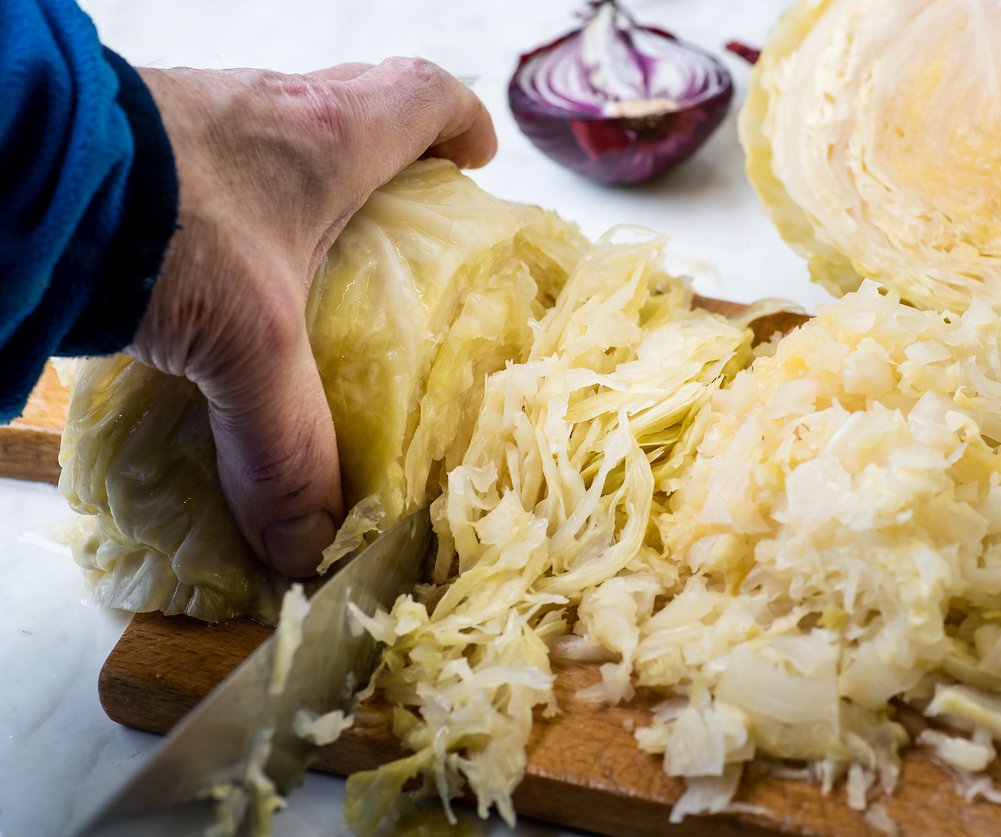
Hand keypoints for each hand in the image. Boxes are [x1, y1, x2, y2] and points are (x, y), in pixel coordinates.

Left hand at [128, 59, 494, 577]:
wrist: (29, 178)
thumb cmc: (170, 230)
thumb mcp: (246, 346)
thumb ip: (285, 447)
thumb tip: (306, 546)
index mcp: (332, 134)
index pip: (425, 96)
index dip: (461, 126)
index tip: (472, 166)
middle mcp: (276, 104)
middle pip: (362, 99)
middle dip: (393, 150)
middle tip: (400, 214)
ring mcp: (207, 110)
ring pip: (289, 121)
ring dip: (312, 173)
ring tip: (313, 250)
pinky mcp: (149, 134)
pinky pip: (222, 149)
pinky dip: (241, 193)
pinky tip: (219, 257)